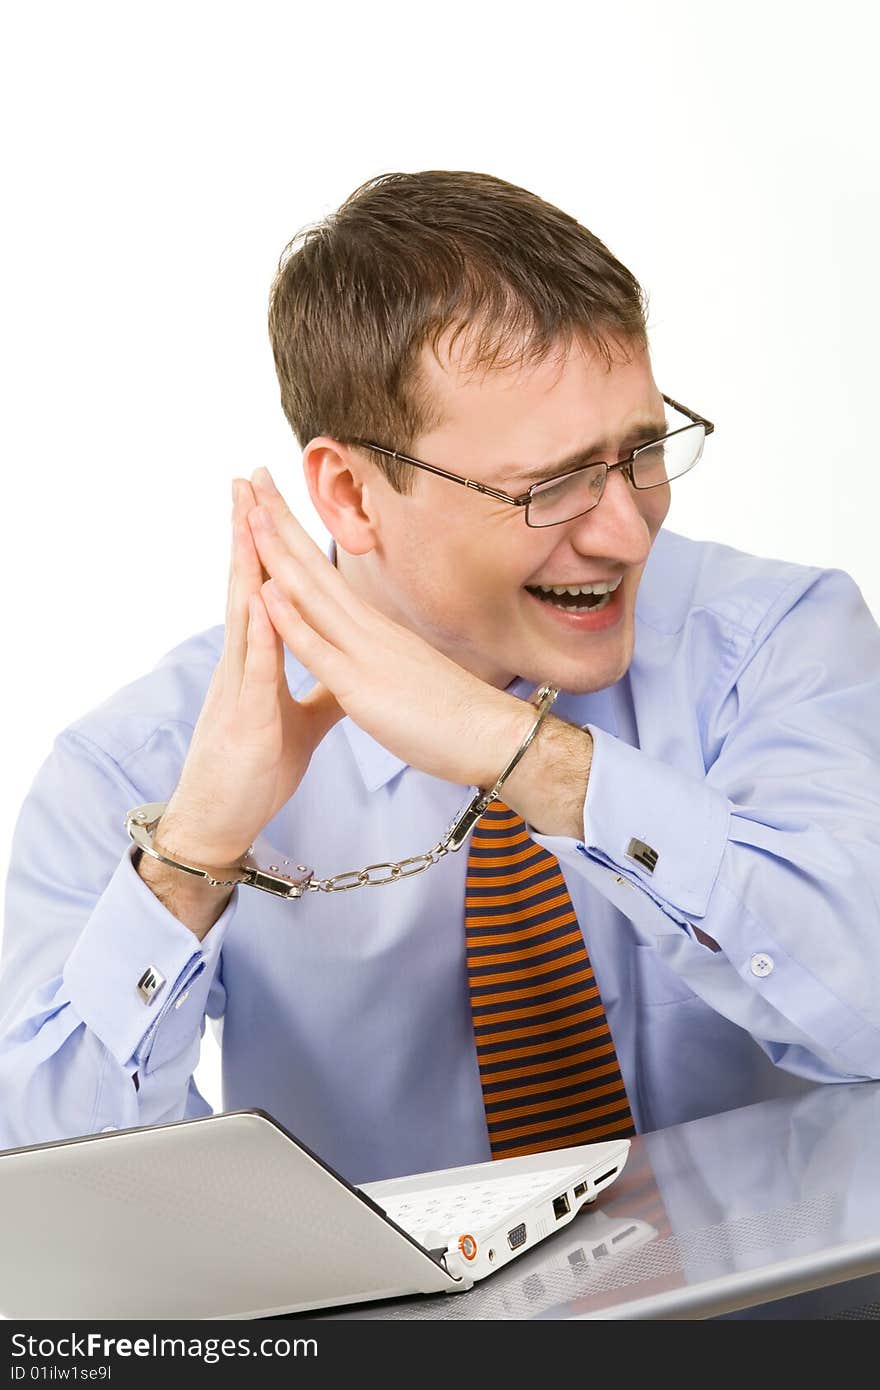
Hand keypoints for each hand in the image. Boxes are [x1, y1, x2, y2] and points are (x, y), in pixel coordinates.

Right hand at [156, 477, 343, 867]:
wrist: (222, 818)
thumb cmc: (257, 768)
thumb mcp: (302, 723)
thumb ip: (322, 690)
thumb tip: (345, 671)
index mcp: (260, 659)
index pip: (266, 589)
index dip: (271, 544)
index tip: (272, 499)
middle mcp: (244, 662)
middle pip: (248, 583)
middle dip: (249, 530)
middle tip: (248, 478)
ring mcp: (239, 684)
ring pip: (242, 613)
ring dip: (246, 564)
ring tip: (248, 516)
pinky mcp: (244, 714)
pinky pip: (252, 667)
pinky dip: (259, 631)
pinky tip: (262, 598)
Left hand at [246, 468, 532, 789]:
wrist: (489, 737)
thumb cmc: (450, 713)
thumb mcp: (405, 671)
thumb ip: (380, 653)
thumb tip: (367, 643)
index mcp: (372, 627)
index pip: (323, 571)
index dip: (294, 536)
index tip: (269, 502)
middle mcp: (367, 627)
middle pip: (312, 566)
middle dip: (279, 522)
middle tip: (251, 477)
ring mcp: (364, 652)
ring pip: (311, 595)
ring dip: (277, 554)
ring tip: (250, 514)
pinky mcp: (361, 686)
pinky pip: (319, 648)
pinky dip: (291, 618)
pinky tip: (265, 590)